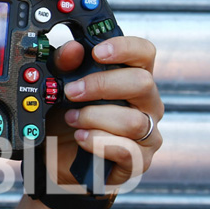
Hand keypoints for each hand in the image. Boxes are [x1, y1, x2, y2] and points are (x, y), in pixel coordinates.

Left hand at [45, 36, 162, 188]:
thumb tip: (72, 50)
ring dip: (94, 117)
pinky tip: (81, 138)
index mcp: (133, 78)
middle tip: (71, 92)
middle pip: (142, 83)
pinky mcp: (139, 160)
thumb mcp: (62, 88)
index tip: (97, 52)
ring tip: (72, 119)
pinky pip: (126, 150)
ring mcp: (148, 133)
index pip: (145, 53)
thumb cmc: (70, 116)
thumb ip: (65, 65)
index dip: (125, 48)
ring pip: (133, 121)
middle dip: (101, 85)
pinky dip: (98, 142)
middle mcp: (147, 104)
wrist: (62, 155)